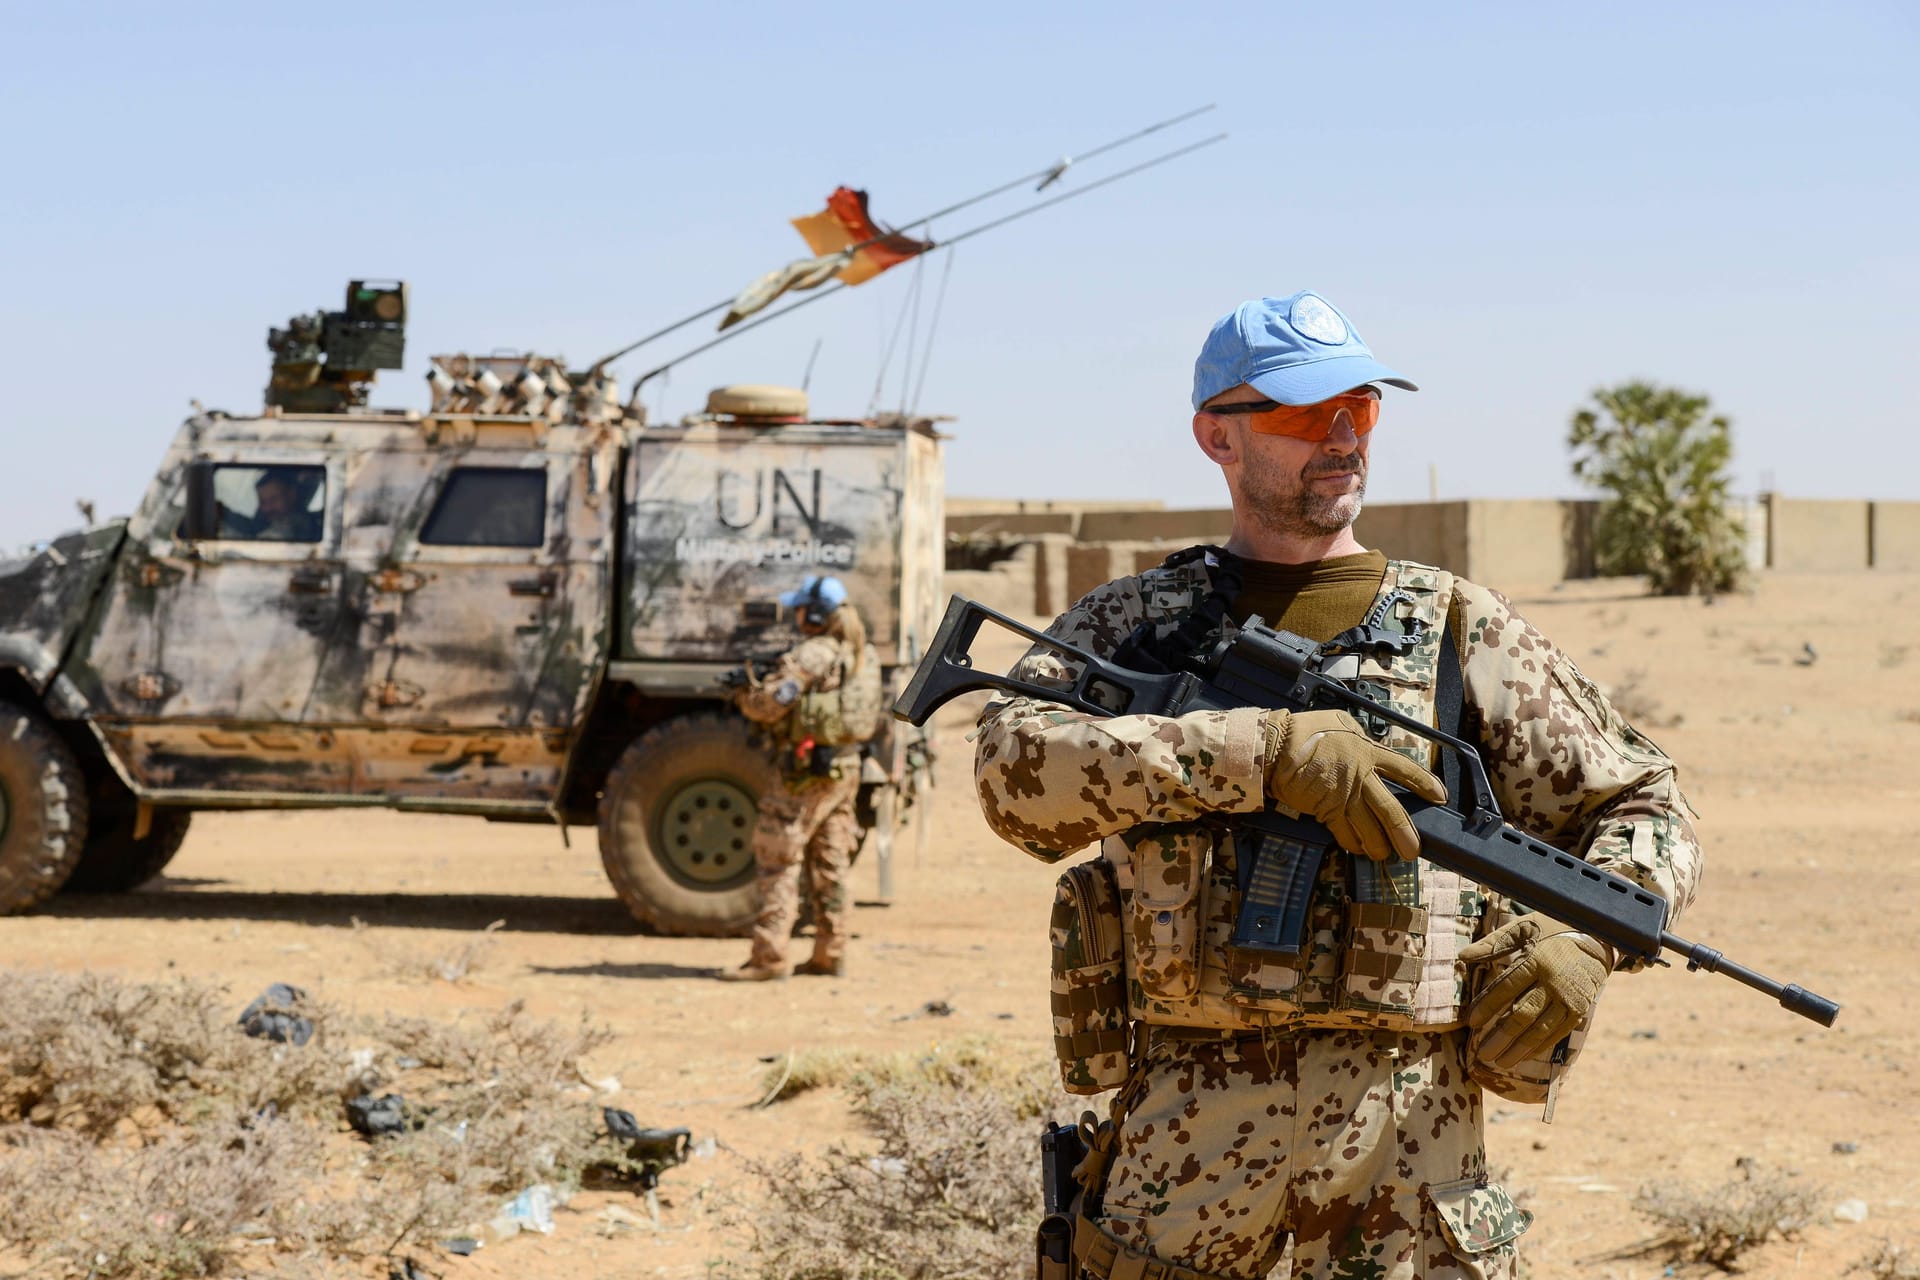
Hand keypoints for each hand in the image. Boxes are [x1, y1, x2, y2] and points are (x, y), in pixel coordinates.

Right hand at [1261, 709, 1446, 861]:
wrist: (1276, 745)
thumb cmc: (1305, 730)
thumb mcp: (1340, 723)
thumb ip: (1358, 739)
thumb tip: (1367, 748)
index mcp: (1367, 750)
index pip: (1404, 769)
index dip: (1424, 783)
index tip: (1439, 796)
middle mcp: (1361, 775)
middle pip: (1390, 809)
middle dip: (1404, 832)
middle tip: (1413, 850)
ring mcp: (1344, 794)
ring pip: (1369, 827)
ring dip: (1379, 844)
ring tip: (1384, 855)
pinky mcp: (1325, 808)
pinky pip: (1344, 832)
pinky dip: (1352, 843)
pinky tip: (1358, 849)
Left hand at [1459, 916, 1609, 1069]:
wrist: (1599, 937)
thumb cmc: (1553, 930)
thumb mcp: (1524, 928)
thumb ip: (1494, 943)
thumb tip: (1462, 956)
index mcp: (1537, 959)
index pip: (1506, 988)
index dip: (1488, 1006)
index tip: (1471, 1022)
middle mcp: (1554, 981)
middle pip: (1522, 1014)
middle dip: (1501, 1036)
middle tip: (1483, 1054)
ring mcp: (1569, 998)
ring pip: (1540, 1029)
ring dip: (1519, 1048)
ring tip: (1500, 1061)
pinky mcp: (1580, 1009)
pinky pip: (1558, 1032)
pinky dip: (1540, 1045)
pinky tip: (1524, 1055)